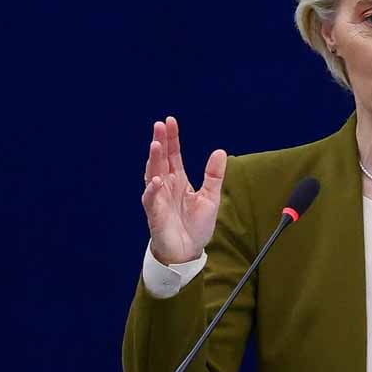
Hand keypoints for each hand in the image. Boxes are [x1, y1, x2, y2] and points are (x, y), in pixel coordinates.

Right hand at [142, 116, 226, 264]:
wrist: (188, 251)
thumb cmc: (196, 225)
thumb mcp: (210, 197)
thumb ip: (214, 175)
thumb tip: (220, 152)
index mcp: (178, 180)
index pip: (173, 154)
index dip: (172, 138)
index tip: (170, 121)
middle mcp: (166, 185)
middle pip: (161, 159)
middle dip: (160, 142)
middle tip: (160, 125)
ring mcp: (158, 198)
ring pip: (153, 174)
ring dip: (153, 160)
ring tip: (156, 145)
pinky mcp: (155, 213)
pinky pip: (151, 199)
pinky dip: (153, 190)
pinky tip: (157, 180)